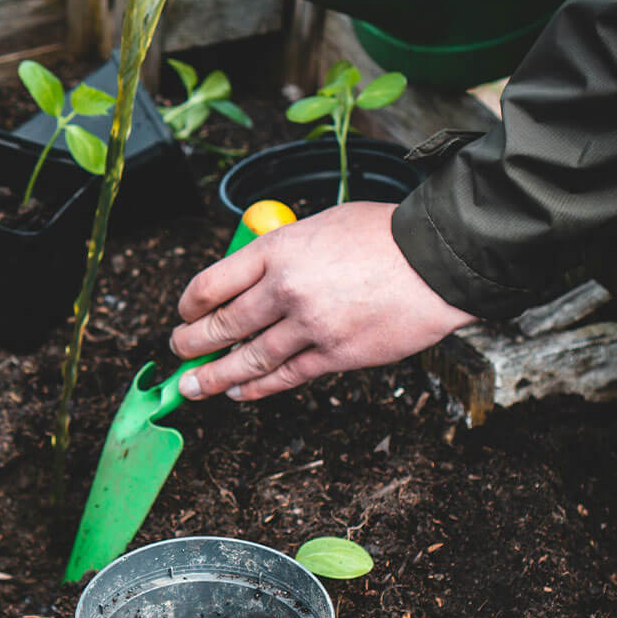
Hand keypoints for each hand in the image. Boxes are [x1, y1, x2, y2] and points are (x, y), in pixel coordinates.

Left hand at [170, 202, 476, 399]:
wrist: (438, 260)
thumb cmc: (383, 236)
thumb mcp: (319, 225)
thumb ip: (282, 251)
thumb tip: (253, 276)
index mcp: (277, 250)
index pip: (212, 282)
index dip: (189, 304)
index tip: (183, 312)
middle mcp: (285, 289)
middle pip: (222, 325)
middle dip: (191, 343)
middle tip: (177, 351)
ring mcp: (309, 326)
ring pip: (247, 359)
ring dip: (213, 376)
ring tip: (192, 386)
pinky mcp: (335, 355)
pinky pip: (285, 377)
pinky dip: (257, 388)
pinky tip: (239, 392)